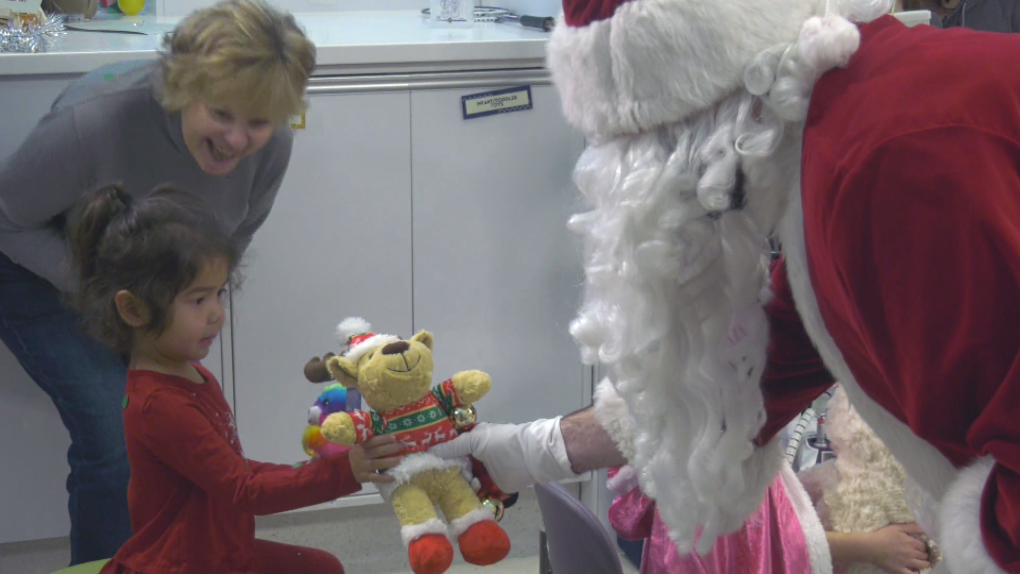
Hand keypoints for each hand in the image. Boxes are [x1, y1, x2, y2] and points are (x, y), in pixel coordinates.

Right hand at [347, 434, 403, 483]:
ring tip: (401, 459)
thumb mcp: (357, 446)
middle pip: (379, 451)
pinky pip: (375, 477)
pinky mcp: (364, 477)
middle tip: (403, 446)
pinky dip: (384, 478)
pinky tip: (393, 478)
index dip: (384, 439)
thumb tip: (386, 438)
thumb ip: (368, 443)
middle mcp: (363, 455)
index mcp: (361, 446)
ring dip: (391, 461)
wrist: (340, 469)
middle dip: (392, 448)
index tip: (394, 437)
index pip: (374, 441)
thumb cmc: (353, 455)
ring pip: (379, 463)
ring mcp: (363, 466)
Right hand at [428, 419, 577, 491]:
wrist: (528, 458)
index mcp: (472, 440)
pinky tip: (465, 494)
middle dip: (446, 472)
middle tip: (434, 478)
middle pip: (454, 466)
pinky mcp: (490, 488)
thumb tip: (429, 451)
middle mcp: (475, 456)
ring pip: (463, 481)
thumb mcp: (475, 440)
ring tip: (459, 483)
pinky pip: (474, 493)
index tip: (422, 461)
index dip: (438, 454)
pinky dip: (469, 494)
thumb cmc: (501, 442)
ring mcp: (482, 473)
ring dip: (459, 483)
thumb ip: (452, 447)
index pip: (450, 447)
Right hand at [865, 523, 931, 573]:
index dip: (924, 546)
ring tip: (921, 562)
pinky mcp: (900, 570)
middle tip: (920, 554)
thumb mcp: (897, 527)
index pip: (924, 546)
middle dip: (924, 554)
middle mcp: (911, 553)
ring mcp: (906, 563)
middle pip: (925, 555)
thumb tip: (924, 529)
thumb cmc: (882, 535)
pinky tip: (916, 571)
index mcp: (911, 542)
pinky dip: (916, 573)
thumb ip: (912, 527)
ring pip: (923, 565)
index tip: (921, 546)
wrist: (870, 546)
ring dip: (925, 563)